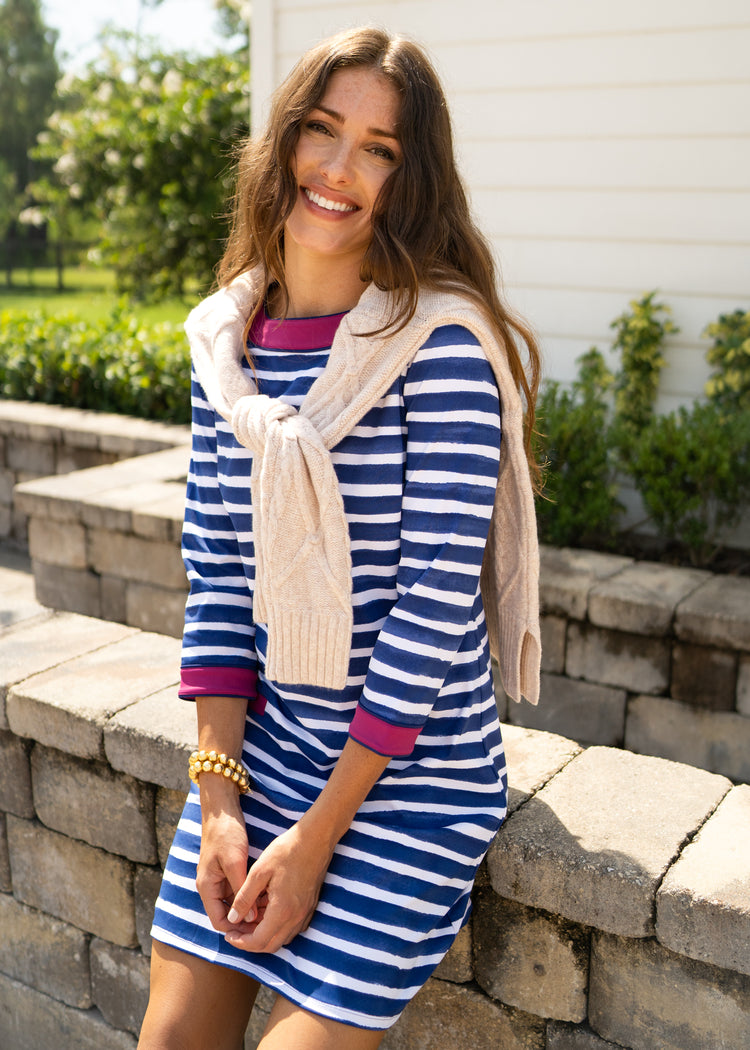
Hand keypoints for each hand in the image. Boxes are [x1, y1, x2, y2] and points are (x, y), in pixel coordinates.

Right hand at [195, 781, 254, 933]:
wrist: (222, 810)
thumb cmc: (226, 834)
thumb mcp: (235, 862)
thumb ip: (241, 889)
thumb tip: (251, 916)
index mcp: (206, 888)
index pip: (219, 922)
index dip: (237, 929)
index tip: (258, 929)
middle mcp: (211, 887)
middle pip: (227, 915)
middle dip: (246, 920)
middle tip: (269, 921)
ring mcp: (219, 879)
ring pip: (235, 904)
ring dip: (250, 907)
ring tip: (271, 909)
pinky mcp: (228, 871)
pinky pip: (238, 891)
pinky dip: (251, 895)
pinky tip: (267, 894)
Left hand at [223, 821, 333, 953]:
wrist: (316, 837)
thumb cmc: (287, 851)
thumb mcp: (259, 872)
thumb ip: (244, 899)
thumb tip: (232, 919)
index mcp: (282, 910)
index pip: (258, 941)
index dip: (240, 942)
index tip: (228, 934)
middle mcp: (296, 917)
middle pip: (270, 945)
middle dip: (250, 943)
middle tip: (235, 931)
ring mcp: (305, 913)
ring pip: (282, 938)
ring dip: (264, 935)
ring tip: (249, 919)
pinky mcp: (310, 906)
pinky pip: (291, 927)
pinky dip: (276, 926)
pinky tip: (266, 910)